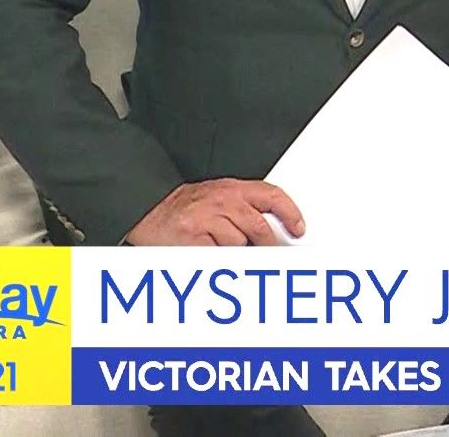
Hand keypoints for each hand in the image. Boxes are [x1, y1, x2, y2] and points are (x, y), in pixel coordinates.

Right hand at [124, 179, 303, 245]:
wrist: (150, 208)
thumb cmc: (188, 207)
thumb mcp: (221, 199)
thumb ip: (247, 210)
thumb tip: (277, 231)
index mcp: (233, 189)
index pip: (272, 196)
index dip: (290, 213)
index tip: (298, 229)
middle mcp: (222, 200)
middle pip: (259, 227)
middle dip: (268, 246)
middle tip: (269, 255)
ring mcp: (206, 217)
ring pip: (239, 243)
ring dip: (236, 251)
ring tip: (220, 246)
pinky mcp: (192, 235)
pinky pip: (217, 255)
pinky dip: (218, 259)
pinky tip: (210, 251)